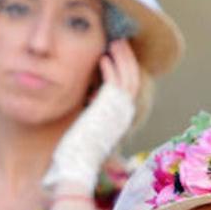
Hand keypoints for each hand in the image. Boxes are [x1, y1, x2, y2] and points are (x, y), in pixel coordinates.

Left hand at [42, 41, 139, 192]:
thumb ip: (92, 113)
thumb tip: (86, 100)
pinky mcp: (107, 110)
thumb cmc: (77, 155)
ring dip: (122, 57)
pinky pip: (114, 82)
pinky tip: (102, 58)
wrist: (76, 168)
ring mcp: (118, 112)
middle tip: (119, 41)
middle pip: (134, 78)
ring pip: (128, 76)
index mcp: (121, 119)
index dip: (127, 68)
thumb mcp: (89, 129)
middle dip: (128, 58)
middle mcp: (124, 115)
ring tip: (114, 42)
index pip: (131, 88)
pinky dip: (110, 68)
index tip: (118, 54)